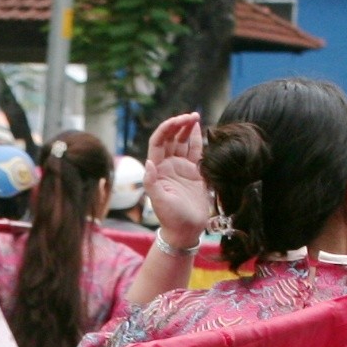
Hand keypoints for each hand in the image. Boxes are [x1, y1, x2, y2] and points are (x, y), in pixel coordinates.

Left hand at [145, 112, 211, 244]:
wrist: (186, 230)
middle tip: (190, 115)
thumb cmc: (171, 218)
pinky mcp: (195, 172)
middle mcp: (168, 165)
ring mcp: (181, 168)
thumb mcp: (159, 201)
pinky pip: (195, 151)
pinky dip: (196, 138)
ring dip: (187, 128)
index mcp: (157, 169)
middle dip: (178, 125)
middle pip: (171, 138)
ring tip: (195, 116)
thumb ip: (151, 182)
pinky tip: (198, 127)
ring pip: (183, 142)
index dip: (166, 129)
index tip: (177, 121)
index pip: (158, 142)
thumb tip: (148, 161)